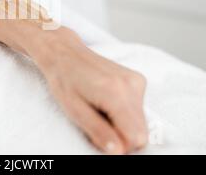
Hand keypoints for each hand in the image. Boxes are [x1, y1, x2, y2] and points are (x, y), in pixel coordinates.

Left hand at [29, 28, 147, 153]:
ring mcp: (137, 81)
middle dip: (121, 136)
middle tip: (97, 124)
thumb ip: (98, 132)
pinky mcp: (138, 80)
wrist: (65, 53)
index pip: (136, 137)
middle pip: (141, 132)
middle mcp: (132, 85)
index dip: (120, 146)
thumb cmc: (64, 80)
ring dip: (121, 124)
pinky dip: (123, 112)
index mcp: (116, 93)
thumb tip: (118, 152)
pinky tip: (105, 101)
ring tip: (99, 109)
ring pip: (140, 122)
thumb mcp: (74, 110)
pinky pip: (137, 110)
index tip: (102, 141)